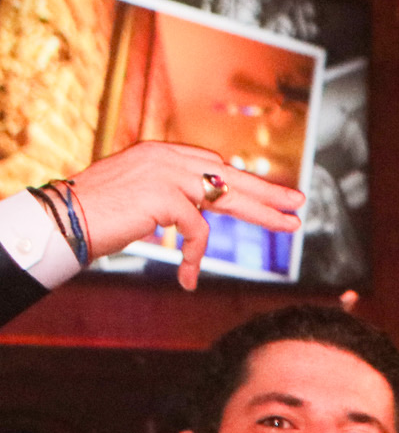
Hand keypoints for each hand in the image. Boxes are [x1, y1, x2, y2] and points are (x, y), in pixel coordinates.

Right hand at [66, 141, 304, 290]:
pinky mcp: (164, 195)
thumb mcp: (141, 197)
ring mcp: (166, 173)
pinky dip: (196, 257)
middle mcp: (166, 157)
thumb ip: (173, 195)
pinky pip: (198, 231)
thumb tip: (199, 207)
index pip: (214, 166)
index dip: (246, 182)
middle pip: (229, 176)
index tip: (273, 194)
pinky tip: (188, 279)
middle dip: (268, 191)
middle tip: (299, 203)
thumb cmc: (99, 216)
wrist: (64, 220)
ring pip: (228, 197)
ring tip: (290, 226)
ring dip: (263, 214)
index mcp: (161, 153)